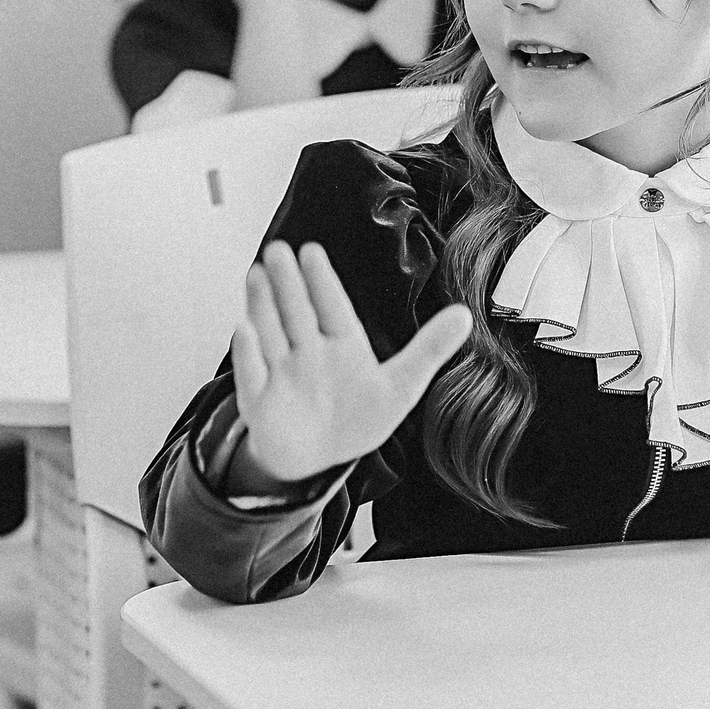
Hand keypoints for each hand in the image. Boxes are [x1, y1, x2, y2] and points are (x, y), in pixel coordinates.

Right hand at [231, 240, 472, 493]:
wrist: (316, 459)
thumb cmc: (355, 417)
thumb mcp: (401, 385)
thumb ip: (430, 349)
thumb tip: (466, 314)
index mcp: (342, 345)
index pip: (331, 307)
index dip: (321, 281)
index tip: (311, 251)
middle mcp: (308, 353)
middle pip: (296, 312)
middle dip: (287, 283)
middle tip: (278, 249)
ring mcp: (281, 375)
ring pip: (271, 333)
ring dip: (262, 305)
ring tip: (256, 273)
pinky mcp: (261, 403)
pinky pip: (253, 376)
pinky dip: (248, 355)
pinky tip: (244, 330)